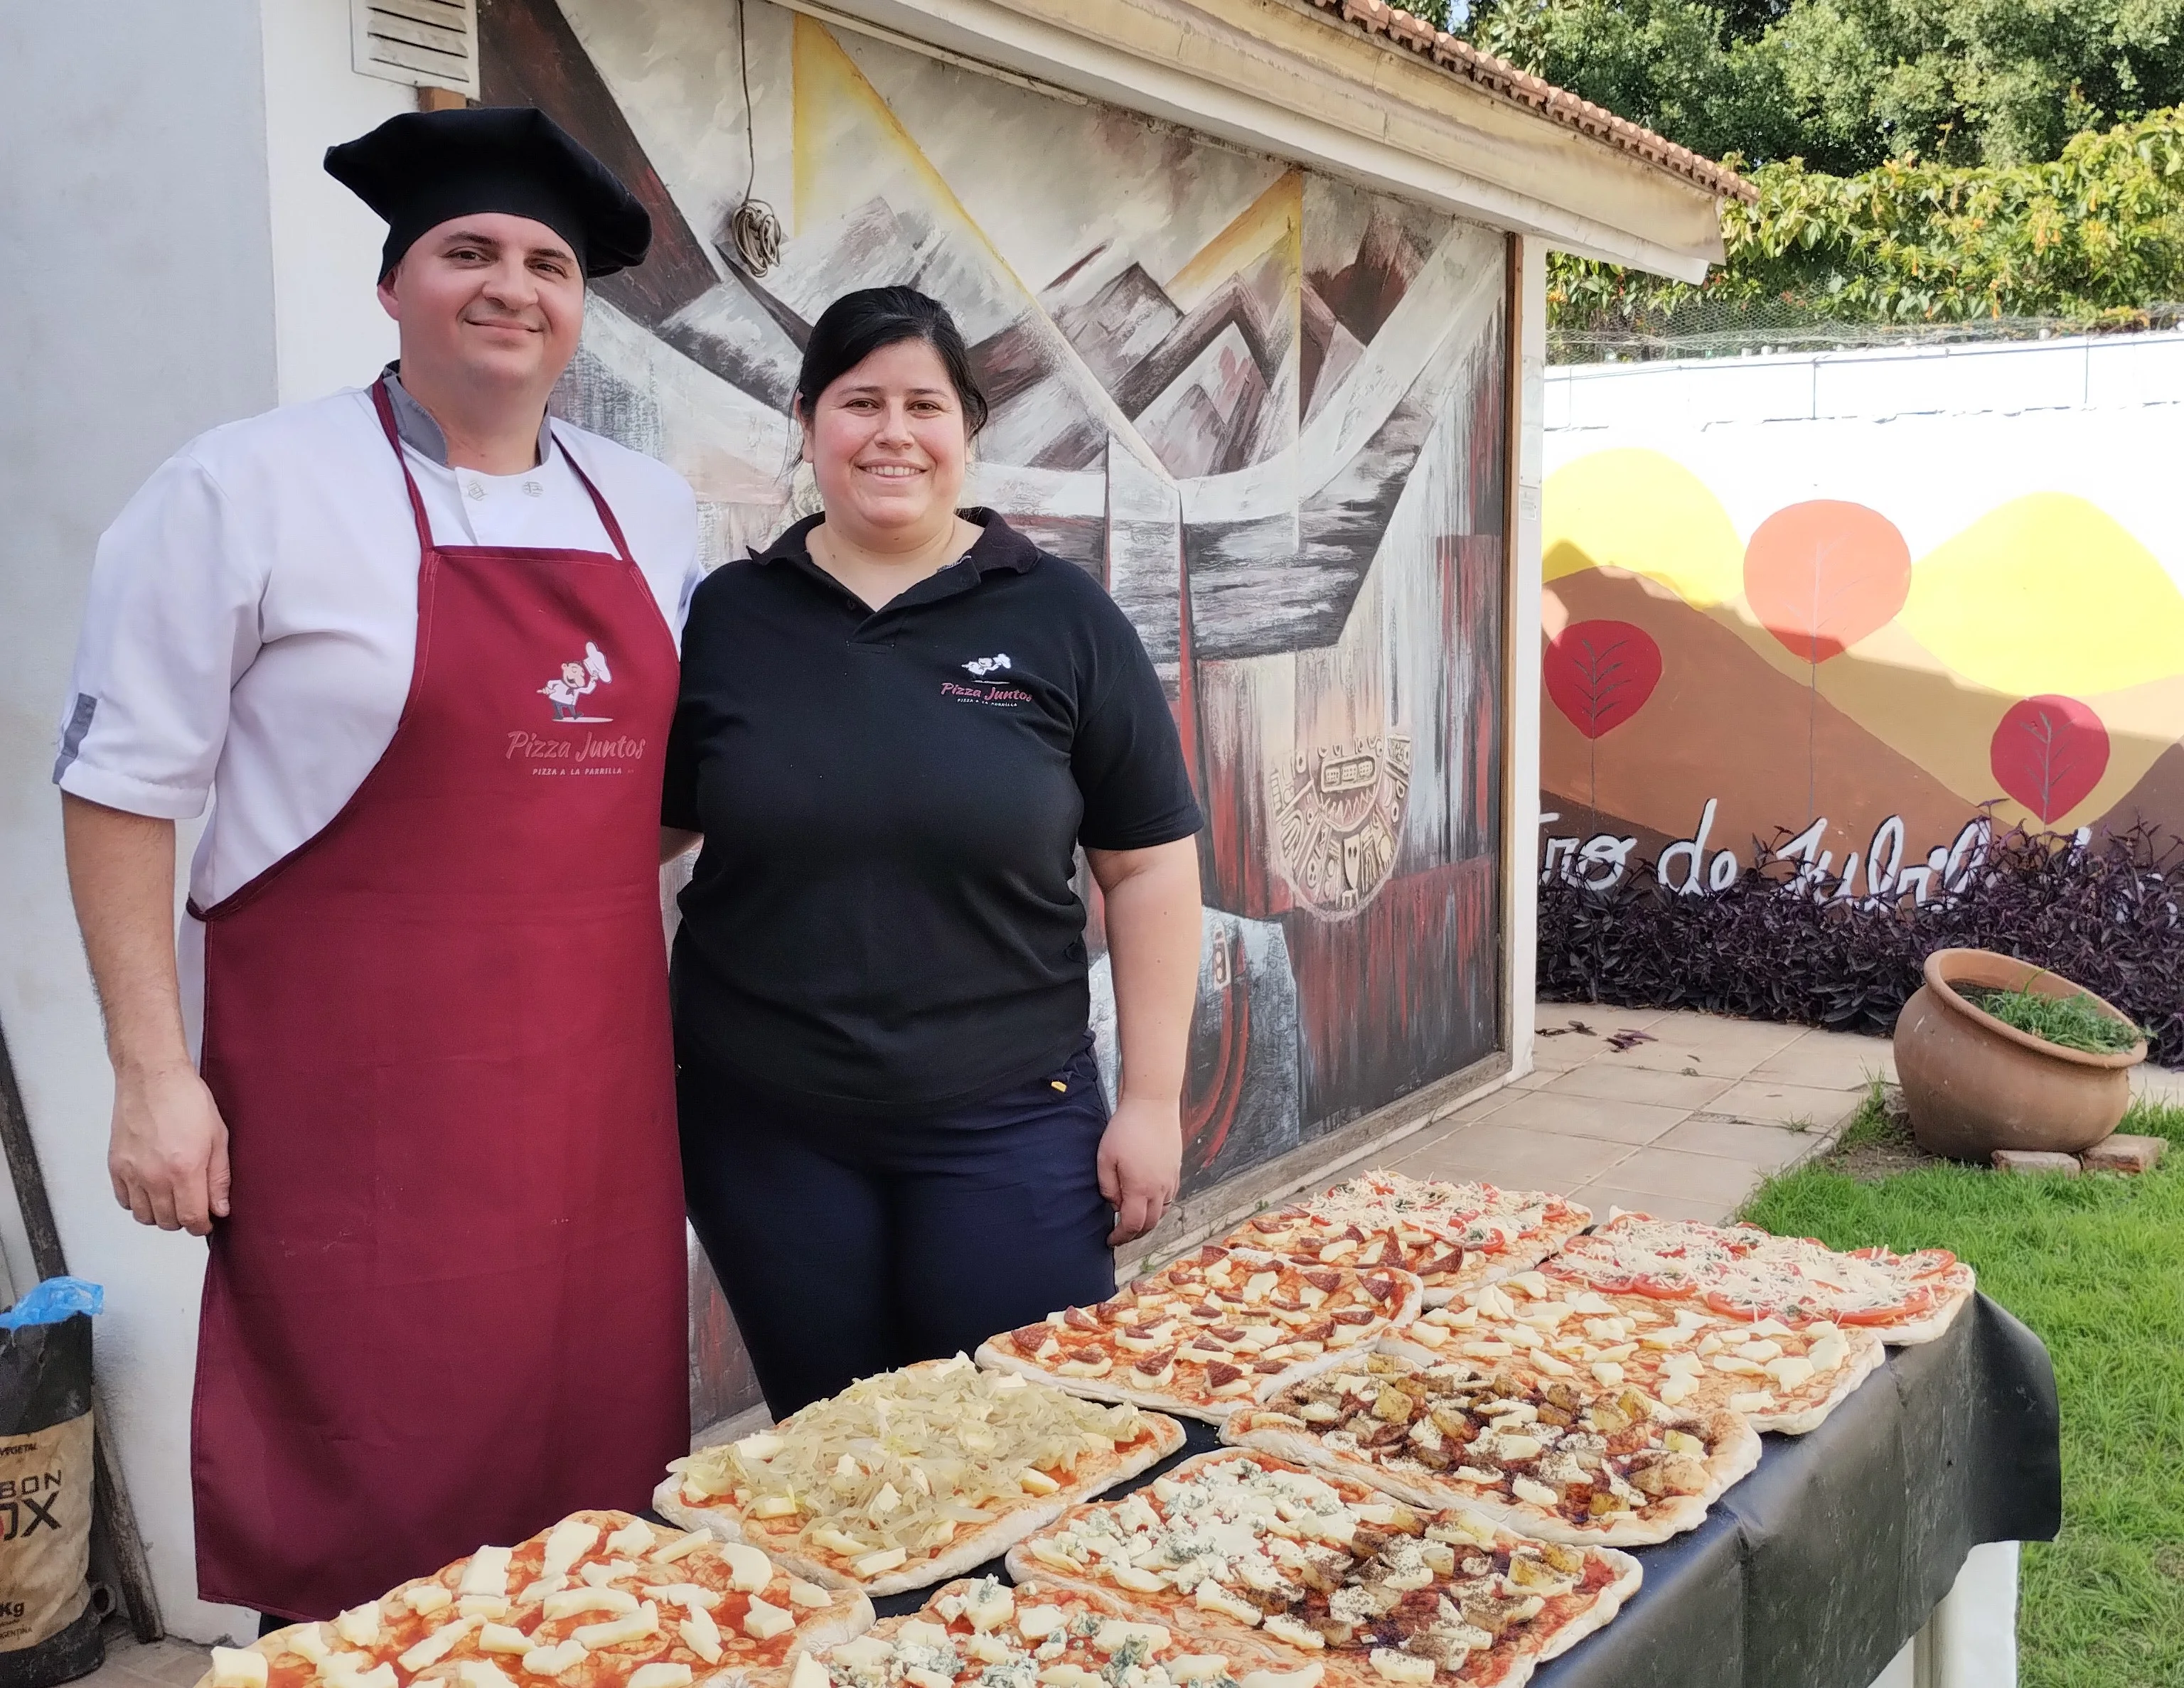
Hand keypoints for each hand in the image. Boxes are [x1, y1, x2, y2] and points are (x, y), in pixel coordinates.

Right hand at [109, 1062, 230, 1234]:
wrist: (152, 1078)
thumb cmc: (188, 1101)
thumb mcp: (218, 1137)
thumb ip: (219, 1178)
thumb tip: (220, 1209)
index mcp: (185, 1170)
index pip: (191, 1219)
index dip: (202, 1226)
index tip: (207, 1221)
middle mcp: (155, 1177)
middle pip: (167, 1222)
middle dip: (183, 1221)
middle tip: (192, 1206)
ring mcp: (132, 1173)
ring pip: (144, 1217)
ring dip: (160, 1215)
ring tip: (172, 1199)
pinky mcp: (116, 1166)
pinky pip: (124, 1201)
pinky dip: (138, 1203)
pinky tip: (150, 1190)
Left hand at [1097, 1096, 1181, 1246]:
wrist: (1153, 1104)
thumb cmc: (1126, 1128)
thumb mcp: (1105, 1157)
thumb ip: (1108, 1186)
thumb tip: (1114, 1203)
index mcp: (1140, 1188)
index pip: (1132, 1225)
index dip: (1121, 1237)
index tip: (1110, 1241)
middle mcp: (1160, 1188)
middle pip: (1150, 1223)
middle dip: (1135, 1234)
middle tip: (1121, 1234)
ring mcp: (1171, 1179)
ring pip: (1162, 1211)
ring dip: (1148, 1220)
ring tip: (1134, 1218)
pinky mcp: (1176, 1168)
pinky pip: (1170, 1196)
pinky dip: (1159, 1205)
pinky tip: (1148, 1199)